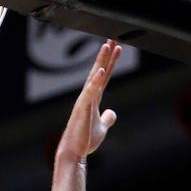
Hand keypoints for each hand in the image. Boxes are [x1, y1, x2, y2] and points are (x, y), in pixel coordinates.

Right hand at [56, 41, 120, 161]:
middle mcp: (88, 96)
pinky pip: (90, 92)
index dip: (110, 62)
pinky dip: (96, 81)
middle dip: (106, 55)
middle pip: (99, 71)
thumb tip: (112, 113)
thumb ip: (107, 118)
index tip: (117, 48)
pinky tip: (101, 70)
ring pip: (94, 77)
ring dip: (101, 61)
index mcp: (93, 99)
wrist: (74, 152)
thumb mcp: (101, 128)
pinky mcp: (82, 108)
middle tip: (112, 38)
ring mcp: (84, 101)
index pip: (104, 77)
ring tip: (107, 45)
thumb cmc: (84, 141)